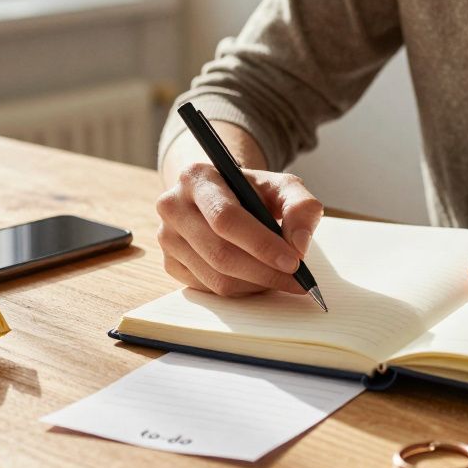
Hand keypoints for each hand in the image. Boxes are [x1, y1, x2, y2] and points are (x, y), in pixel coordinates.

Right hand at [156, 163, 323, 296]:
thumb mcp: (281, 186)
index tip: (294, 262)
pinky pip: (209, 289)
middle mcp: (173, 206)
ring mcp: (167, 237)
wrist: (220, 194)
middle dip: (265, 272)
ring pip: (216, 278)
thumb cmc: (251, 191)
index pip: (226, 218)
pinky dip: (241, 289)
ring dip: (256, 284)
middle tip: (297, 280)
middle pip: (220, 253)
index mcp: (196, 178)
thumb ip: (300, 207)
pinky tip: (258, 278)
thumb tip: (299, 245)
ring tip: (282, 278)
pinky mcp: (169, 263)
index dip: (261, 244)